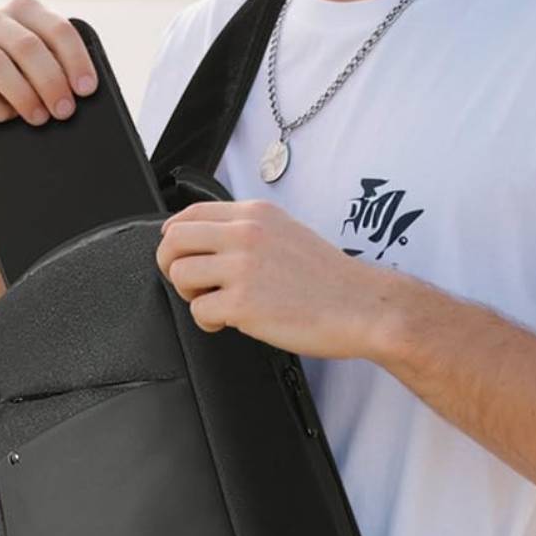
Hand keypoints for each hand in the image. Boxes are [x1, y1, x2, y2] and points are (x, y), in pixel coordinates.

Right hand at [0, 0, 97, 169]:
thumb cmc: (18, 90)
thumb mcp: (42, 74)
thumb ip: (61, 69)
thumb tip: (85, 91)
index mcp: (22, 11)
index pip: (57, 28)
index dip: (76, 60)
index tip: (86, 90)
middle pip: (27, 45)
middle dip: (51, 81)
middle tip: (64, 111)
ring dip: (24, 95)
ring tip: (40, 118)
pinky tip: (7, 118)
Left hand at [157, 201, 392, 358]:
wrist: (364, 307)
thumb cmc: (332, 280)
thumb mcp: (289, 234)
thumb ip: (249, 232)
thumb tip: (208, 244)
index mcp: (256, 214)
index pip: (189, 214)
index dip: (176, 237)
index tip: (182, 254)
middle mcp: (246, 234)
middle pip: (173, 241)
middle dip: (172, 265)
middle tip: (191, 283)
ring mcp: (243, 268)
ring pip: (179, 275)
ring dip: (190, 294)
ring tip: (216, 303)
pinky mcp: (243, 303)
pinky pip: (199, 311)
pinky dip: (209, 321)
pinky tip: (230, 322)